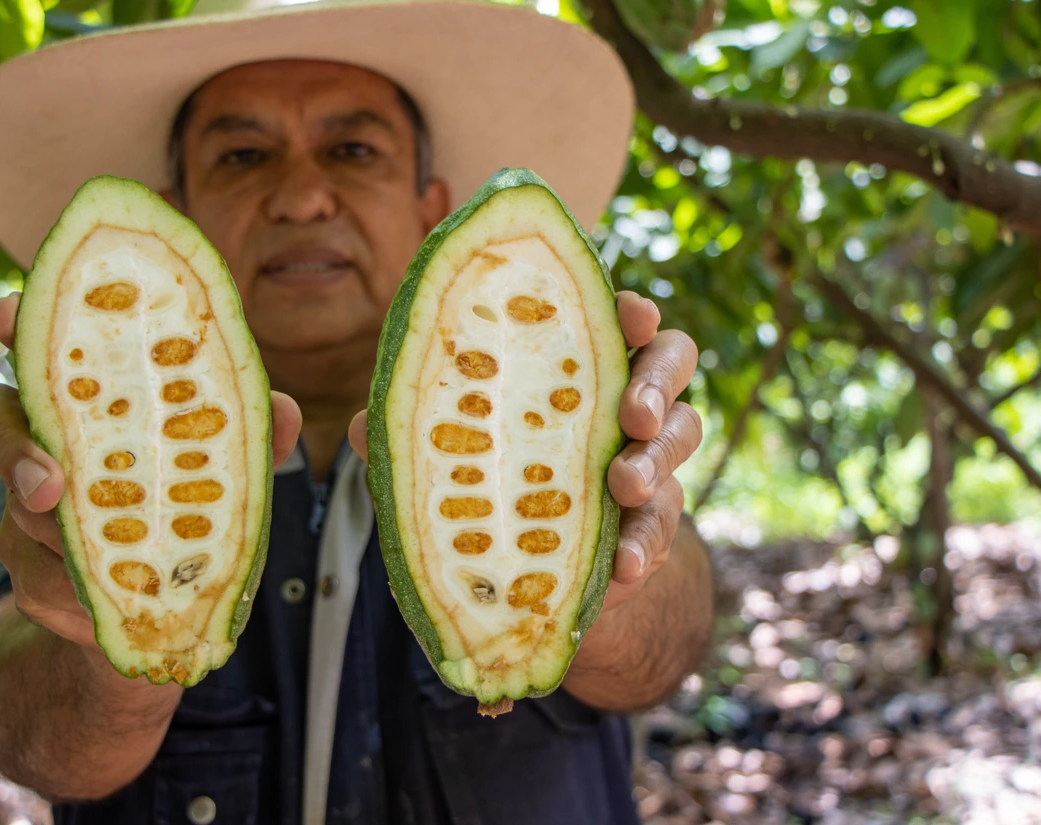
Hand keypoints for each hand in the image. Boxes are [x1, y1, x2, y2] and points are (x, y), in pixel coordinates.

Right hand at [0, 293, 303, 646]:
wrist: (155, 609)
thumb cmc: (188, 506)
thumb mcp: (224, 467)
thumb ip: (245, 437)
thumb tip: (284, 412)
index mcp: (83, 404)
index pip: (37, 348)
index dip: (19, 326)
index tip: (6, 311)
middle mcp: (39, 444)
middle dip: (15, 453)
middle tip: (50, 485)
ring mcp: (22, 511)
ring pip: (24, 520)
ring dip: (76, 544)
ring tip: (132, 565)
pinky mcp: (27, 577)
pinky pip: (43, 587)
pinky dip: (87, 601)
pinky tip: (118, 609)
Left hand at [346, 291, 700, 611]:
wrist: (532, 573)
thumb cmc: (487, 481)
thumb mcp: (446, 454)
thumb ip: (416, 435)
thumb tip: (358, 428)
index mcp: (576, 362)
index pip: (614, 318)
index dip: (632, 312)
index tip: (631, 316)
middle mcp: (622, 399)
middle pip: (671, 363)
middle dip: (657, 383)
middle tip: (632, 414)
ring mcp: (647, 459)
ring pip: (682, 436)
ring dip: (657, 461)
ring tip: (624, 487)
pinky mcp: (652, 524)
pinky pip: (665, 526)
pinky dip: (647, 544)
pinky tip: (622, 564)